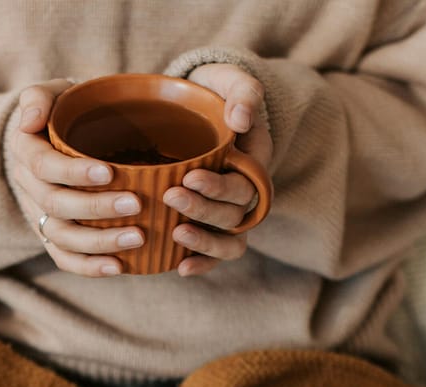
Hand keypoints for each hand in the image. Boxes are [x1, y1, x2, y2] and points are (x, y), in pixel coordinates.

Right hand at [10, 79, 145, 276]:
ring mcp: (41, 215)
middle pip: (56, 204)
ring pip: (62, 237)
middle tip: (135, 204)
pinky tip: (120, 267)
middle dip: (95, 207)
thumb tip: (29, 120)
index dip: (73, 172)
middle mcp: (30, 187)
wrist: (63, 138)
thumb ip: (40, 97)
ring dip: (98, 241)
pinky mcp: (54, 237)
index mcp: (26, 151)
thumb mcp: (54, 93)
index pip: (44, 165)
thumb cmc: (67, 112)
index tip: (109, 172)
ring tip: (137, 237)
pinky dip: (90, 267)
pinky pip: (66, 259)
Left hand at [166, 64, 273, 276]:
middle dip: (203, 209)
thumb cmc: (213, 92)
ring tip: (176, 234)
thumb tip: (242, 119)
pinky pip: (214, 253)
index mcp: (255, 162)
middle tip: (171, 196)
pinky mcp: (208, 224)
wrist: (196, 108)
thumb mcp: (230, 81)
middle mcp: (245, 192)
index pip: (245, 184)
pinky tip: (180, 268)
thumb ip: (243, 92)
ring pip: (229, 240)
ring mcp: (227, 211)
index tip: (190, 176)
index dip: (219, 187)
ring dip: (205, 242)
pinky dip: (202, 263)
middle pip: (234, 214)